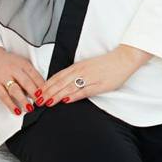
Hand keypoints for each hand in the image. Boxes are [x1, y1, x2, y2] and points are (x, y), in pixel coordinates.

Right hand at [0, 46, 47, 116]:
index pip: (35, 76)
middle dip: (35, 94)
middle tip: (41, 103)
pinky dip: (10, 104)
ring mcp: (3, 77)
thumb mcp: (21, 63)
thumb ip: (30, 75)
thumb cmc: (7, 62)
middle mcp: (13, 69)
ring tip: (30, 109)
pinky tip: (16, 111)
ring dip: (23, 100)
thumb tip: (40, 90)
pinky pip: (3, 96)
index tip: (48, 96)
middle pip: (26, 83)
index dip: (43, 87)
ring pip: (15, 90)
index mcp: (23, 64)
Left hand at [37, 45, 152, 105]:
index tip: (38, 91)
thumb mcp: (87, 66)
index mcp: (77, 66)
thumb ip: (76, 74)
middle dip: (47, 92)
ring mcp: (89, 78)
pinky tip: (65, 100)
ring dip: (56, 95)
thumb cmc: (106, 63)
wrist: (123, 59)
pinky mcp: (99, 85)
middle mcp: (81, 71)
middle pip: (60, 83)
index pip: (57, 76)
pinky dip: (73, 96)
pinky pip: (83, 91)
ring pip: (69, 87)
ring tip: (47, 102)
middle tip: (37, 100)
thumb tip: (64, 83)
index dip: (46, 85)